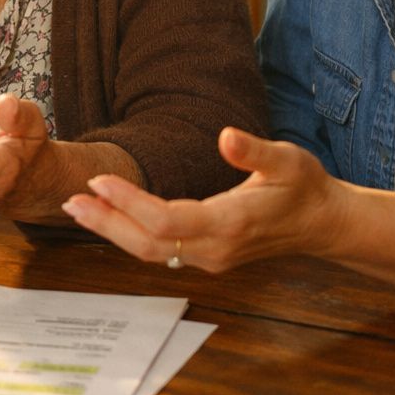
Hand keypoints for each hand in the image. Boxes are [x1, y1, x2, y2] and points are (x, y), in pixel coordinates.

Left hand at [62, 127, 339, 271]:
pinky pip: (161, 251)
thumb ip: (254, 151)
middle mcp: (214, 250)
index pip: (166, 221)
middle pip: (148, 245)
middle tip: (71, 200)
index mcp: (230, 225)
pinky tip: (110, 216)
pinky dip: (130, 234)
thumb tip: (225, 136)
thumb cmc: (305, 187)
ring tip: (78, 207)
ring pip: (151, 252)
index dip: (129, 202)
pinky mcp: (206, 256)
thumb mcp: (289, 159)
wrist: (323, 224)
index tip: (100, 178)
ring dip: (113, 230)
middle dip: (107, 223)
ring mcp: (209, 258)